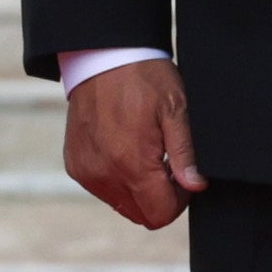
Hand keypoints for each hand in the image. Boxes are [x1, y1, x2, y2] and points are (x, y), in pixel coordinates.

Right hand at [62, 59, 205, 231]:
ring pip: (120, 204)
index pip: (160, 214)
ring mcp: (86, 171)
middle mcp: (104, 174)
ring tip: (143, 153)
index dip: (178, 201)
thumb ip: (185, 154)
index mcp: (132, 164)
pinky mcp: (75, 164)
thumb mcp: (175, 110)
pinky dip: (115, 178)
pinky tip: (122, 148)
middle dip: (158, 198)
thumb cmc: (142, 78)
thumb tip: (195, 185)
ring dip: (136, 189)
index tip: (181, 176)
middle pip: (140, 215)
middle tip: (165, 164)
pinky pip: (101, 188)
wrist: (101, 56)